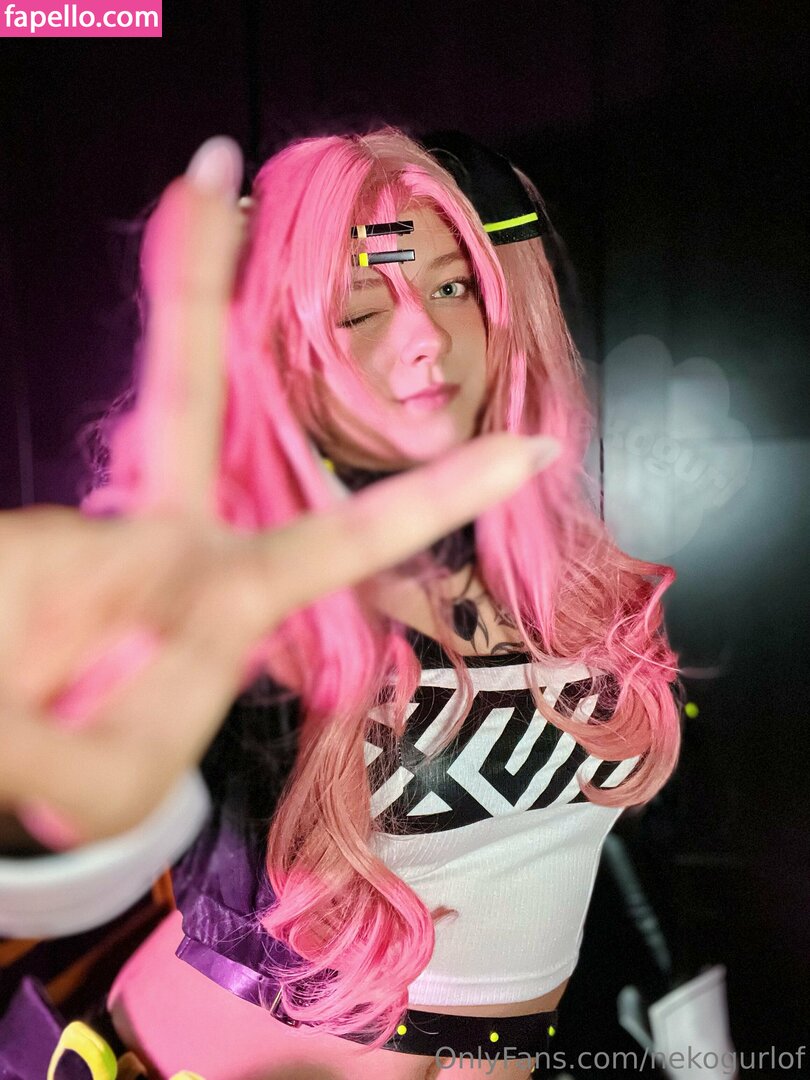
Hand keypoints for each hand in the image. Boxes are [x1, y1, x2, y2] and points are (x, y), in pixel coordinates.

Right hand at [0, 137, 560, 846]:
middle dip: (192, 286)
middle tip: (210, 170)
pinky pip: (17, 548)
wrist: (15, 789)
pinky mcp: (31, 539)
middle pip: (187, 397)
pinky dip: (6, 610)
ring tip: (22, 696)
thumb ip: (80, 735)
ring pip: (56, 523)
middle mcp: (168, 542)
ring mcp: (95, 530)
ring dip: (22, 612)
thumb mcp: (97, 779)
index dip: (434, 498)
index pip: (343, 538)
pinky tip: (11, 660)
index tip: (530, 449)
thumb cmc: (89, 782)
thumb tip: (57, 620)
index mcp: (225, 596)